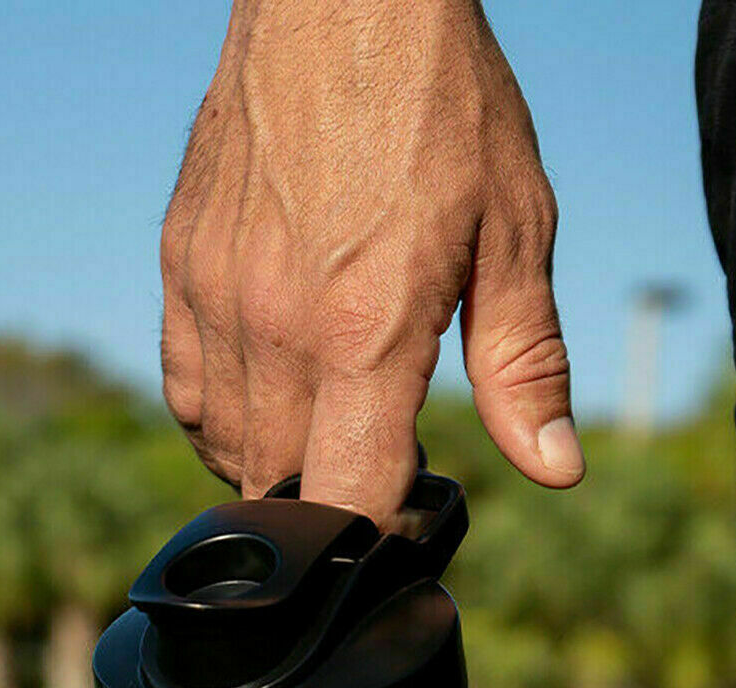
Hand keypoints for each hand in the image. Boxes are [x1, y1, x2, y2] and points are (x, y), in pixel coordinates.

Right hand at [160, 0, 582, 529]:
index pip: (348, 498)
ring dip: (279, 464)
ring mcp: (216, 300)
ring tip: (330, 424)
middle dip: (333, 499)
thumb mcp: (515, 232)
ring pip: (228, 451)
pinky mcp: (180, 269)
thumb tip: (555, 470)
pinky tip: (272, 394)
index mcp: (365, 332)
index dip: (379, 534)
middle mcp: (276, 329)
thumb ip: (526, 366)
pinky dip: (225, 420)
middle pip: (284, 487)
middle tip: (381, 460)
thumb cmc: (441, 104)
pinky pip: (186, 394)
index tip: (410, 521)